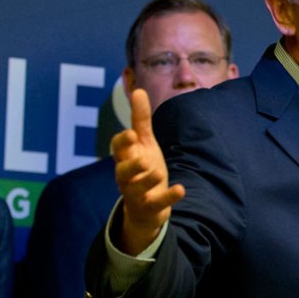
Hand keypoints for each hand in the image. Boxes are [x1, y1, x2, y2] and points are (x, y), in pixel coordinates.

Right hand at [111, 89, 184, 253]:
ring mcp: (137, 193)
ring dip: (147, 180)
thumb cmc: (142, 169)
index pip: (118, 148)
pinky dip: (168, 197)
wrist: (145, 207)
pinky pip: (157, 203)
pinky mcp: (150, 207)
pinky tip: (180, 189)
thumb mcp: (144, 143)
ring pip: (136, 188)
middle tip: (142, 158)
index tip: (131, 133)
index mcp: (125, 158)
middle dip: (130, 164)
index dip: (123, 142)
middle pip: (122, 170)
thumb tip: (138, 90)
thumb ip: (140, 119)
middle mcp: (127, 176)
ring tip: (158, 172)